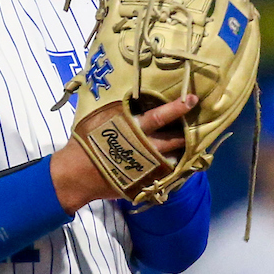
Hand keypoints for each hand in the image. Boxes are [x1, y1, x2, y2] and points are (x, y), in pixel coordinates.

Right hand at [51, 94, 197, 213]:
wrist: (75, 176)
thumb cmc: (84, 143)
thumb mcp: (96, 119)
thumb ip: (114, 109)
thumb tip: (123, 92)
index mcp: (130, 128)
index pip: (159, 116)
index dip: (177, 107)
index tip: (192, 99)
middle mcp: (142, 147)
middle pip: (172, 138)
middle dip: (186, 132)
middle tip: (198, 123)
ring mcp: (144, 166)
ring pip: (172, 157)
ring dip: (182, 149)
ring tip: (190, 142)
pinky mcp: (143, 181)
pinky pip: (165, 174)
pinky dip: (173, 167)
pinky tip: (177, 161)